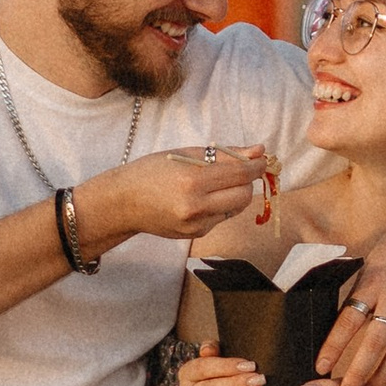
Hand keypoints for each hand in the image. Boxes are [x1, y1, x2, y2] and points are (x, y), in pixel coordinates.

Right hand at [102, 147, 277, 247]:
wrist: (123, 203)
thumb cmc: (152, 171)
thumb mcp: (186, 153)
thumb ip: (225, 154)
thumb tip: (259, 151)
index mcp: (193, 181)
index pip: (240, 174)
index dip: (256, 166)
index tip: (262, 159)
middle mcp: (196, 206)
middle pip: (244, 195)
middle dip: (247, 181)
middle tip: (240, 170)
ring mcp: (196, 224)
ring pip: (235, 208)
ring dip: (234, 193)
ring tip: (215, 183)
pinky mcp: (196, 235)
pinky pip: (221, 217)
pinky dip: (219, 205)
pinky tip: (201, 198)